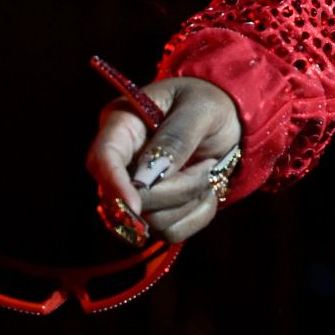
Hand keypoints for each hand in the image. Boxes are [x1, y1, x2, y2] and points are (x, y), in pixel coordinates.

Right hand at [86, 76, 242, 243]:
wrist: (231, 119)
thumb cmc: (212, 102)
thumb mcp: (202, 109)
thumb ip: (177, 138)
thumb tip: (151, 176)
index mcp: (123, 125)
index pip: (103, 160)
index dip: (115, 184)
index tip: (136, 204)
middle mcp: (122, 162)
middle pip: (130, 200)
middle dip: (176, 189)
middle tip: (209, 164)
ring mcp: (138, 190)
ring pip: (153, 221)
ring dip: (190, 199)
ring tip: (209, 169)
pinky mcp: (158, 210)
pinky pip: (172, 231)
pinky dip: (198, 213)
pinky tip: (208, 189)